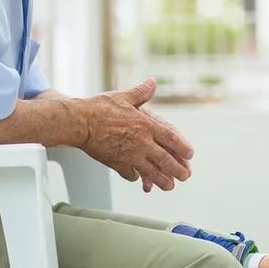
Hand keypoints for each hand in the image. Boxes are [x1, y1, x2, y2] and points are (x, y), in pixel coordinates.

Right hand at [74, 78, 193, 191]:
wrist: (79, 122)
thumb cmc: (99, 108)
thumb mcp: (124, 96)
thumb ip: (142, 92)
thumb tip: (153, 82)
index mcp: (147, 126)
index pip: (172, 139)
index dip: (184, 148)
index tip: (190, 155)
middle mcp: (142, 143)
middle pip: (166, 161)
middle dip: (179, 171)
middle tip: (185, 176)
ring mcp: (130, 156)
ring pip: (152, 173)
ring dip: (163, 181)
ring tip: (169, 186)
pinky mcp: (117, 164)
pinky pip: (131, 175)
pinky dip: (136, 177)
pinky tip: (138, 177)